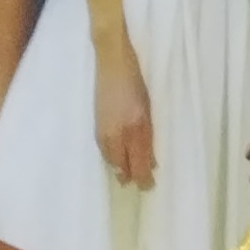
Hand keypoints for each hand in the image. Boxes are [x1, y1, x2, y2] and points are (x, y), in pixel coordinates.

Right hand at [93, 34, 155, 189]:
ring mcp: (104, 132)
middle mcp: (118, 135)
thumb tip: (152, 162)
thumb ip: (148, 137)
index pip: (139, 165)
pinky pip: (105, 152)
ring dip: (122, 169)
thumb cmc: (136, 83)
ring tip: (131, 173)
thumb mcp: (148, 111)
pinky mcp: (96, 128)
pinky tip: (119, 157)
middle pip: (123, 168)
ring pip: (112, 162)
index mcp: (135, 129)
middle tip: (143, 182)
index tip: (150, 186)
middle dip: (133, 177)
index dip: (144, 179)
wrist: (112, 64)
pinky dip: (113, 158)